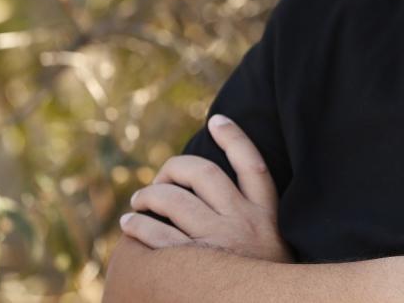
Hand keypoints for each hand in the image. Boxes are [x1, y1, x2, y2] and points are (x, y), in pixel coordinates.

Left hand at [120, 114, 291, 262]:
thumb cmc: (264, 284)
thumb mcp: (274, 251)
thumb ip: (255, 225)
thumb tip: (223, 200)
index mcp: (266, 216)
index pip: (253, 164)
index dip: (235, 138)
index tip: (218, 120)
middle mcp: (243, 223)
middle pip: (205, 174)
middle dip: (176, 168)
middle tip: (162, 177)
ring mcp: (218, 243)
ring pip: (175, 201)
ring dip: (150, 195)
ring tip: (139, 202)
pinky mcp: (194, 266)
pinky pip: (158, 236)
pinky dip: (139, 225)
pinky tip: (130, 225)